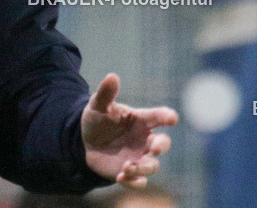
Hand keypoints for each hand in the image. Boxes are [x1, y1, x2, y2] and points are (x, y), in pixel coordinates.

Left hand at [81, 73, 177, 187]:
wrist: (86, 141)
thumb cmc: (98, 119)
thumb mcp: (98, 105)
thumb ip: (106, 93)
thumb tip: (112, 76)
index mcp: (141, 120)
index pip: (159, 117)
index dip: (166, 116)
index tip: (170, 118)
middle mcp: (145, 139)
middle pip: (163, 143)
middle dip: (161, 146)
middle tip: (154, 148)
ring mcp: (139, 156)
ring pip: (152, 165)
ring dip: (144, 167)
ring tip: (127, 166)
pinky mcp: (131, 171)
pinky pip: (139, 181)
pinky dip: (133, 181)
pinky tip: (121, 177)